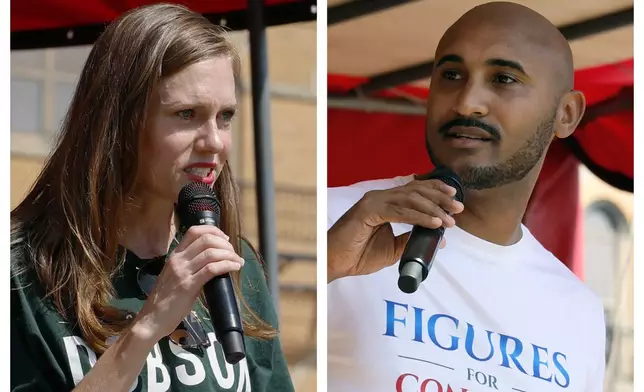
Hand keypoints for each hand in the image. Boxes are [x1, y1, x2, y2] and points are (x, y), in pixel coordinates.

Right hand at [132, 226, 244, 340]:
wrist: (152, 319)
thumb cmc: (165, 300)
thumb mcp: (176, 276)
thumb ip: (190, 266)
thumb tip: (212, 262)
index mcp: (175, 255)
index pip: (194, 231)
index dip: (214, 231)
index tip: (225, 239)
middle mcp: (178, 260)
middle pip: (206, 239)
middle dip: (225, 244)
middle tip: (234, 253)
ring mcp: (182, 272)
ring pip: (211, 253)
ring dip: (229, 255)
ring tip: (238, 262)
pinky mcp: (188, 286)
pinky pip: (211, 269)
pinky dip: (227, 265)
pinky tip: (234, 268)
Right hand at [328, 179, 463, 281]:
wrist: (336, 262)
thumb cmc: (359, 255)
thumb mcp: (393, 249)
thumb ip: (411, 240)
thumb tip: (438, 238)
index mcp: (385, 202)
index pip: (414, 190)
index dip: (435, 191)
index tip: (454, 199)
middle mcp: (380, 197)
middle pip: (416, 191)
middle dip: (439, 198)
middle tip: (458, 208)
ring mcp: (374, 201)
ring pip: (410, 199)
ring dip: (433, 208)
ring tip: (449, 220)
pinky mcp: (369, 210)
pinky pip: (400, 211)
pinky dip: (419, 217)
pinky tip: (433, 223)